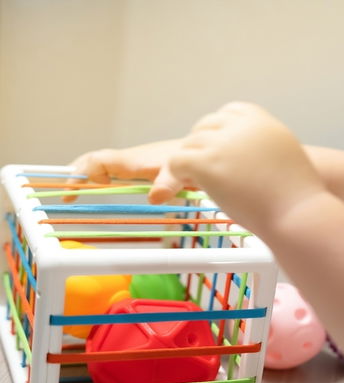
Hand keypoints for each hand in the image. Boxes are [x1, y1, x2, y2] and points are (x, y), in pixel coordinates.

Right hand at [65, 139, 183, 203]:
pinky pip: (115, 169)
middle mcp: (129, 160)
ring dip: (88, 175)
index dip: (82, 175)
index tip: (76, 192)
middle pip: (93, 161)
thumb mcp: (178, 174)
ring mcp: (135, 162)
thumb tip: (154, 198)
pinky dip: (104, 177)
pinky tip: (107, 187)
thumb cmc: (189, 162)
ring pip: (103, 164)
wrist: (202, 149)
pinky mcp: (142, 166)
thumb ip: (167, 185)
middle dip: (77, 174)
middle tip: (67, 193)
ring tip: (77, 190)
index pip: (95, 162)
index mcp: (130, 161)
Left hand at [167, 102, 325, 232]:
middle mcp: (238, 125)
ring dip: (193, 165)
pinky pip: (176, 163)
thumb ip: (259, 143)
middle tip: (210, 173)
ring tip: (209, 187)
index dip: (220, 134)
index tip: (222, 153)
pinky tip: (193, 189)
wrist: (297, 213)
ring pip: (189, 146)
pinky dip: (177, 177)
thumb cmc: (295, 194)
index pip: (227, 113)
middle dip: (203, 149)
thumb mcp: (283, 151)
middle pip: (204, 127)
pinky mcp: (205, 163)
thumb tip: (237, 151)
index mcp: (258, 118)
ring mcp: (220, 143)